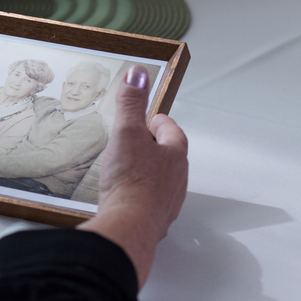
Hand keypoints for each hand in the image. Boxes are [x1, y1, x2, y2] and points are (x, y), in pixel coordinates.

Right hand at [79, 66, 187, 287]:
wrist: (128, 225)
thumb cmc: (131, 181)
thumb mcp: (126, 132)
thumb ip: (131, 104)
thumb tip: (138, 74)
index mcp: (174, 154)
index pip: (172, 131)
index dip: (159, 122)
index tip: (151, 118)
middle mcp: (176, 179)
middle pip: (169, 157)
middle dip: (155, 148)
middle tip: (139, 143)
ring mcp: (167, 202)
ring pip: (162, 182)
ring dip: (149, 175)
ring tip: (130, 170)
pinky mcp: (153, 220)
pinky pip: (150, 204)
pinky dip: (139, 197)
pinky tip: (124, 197)